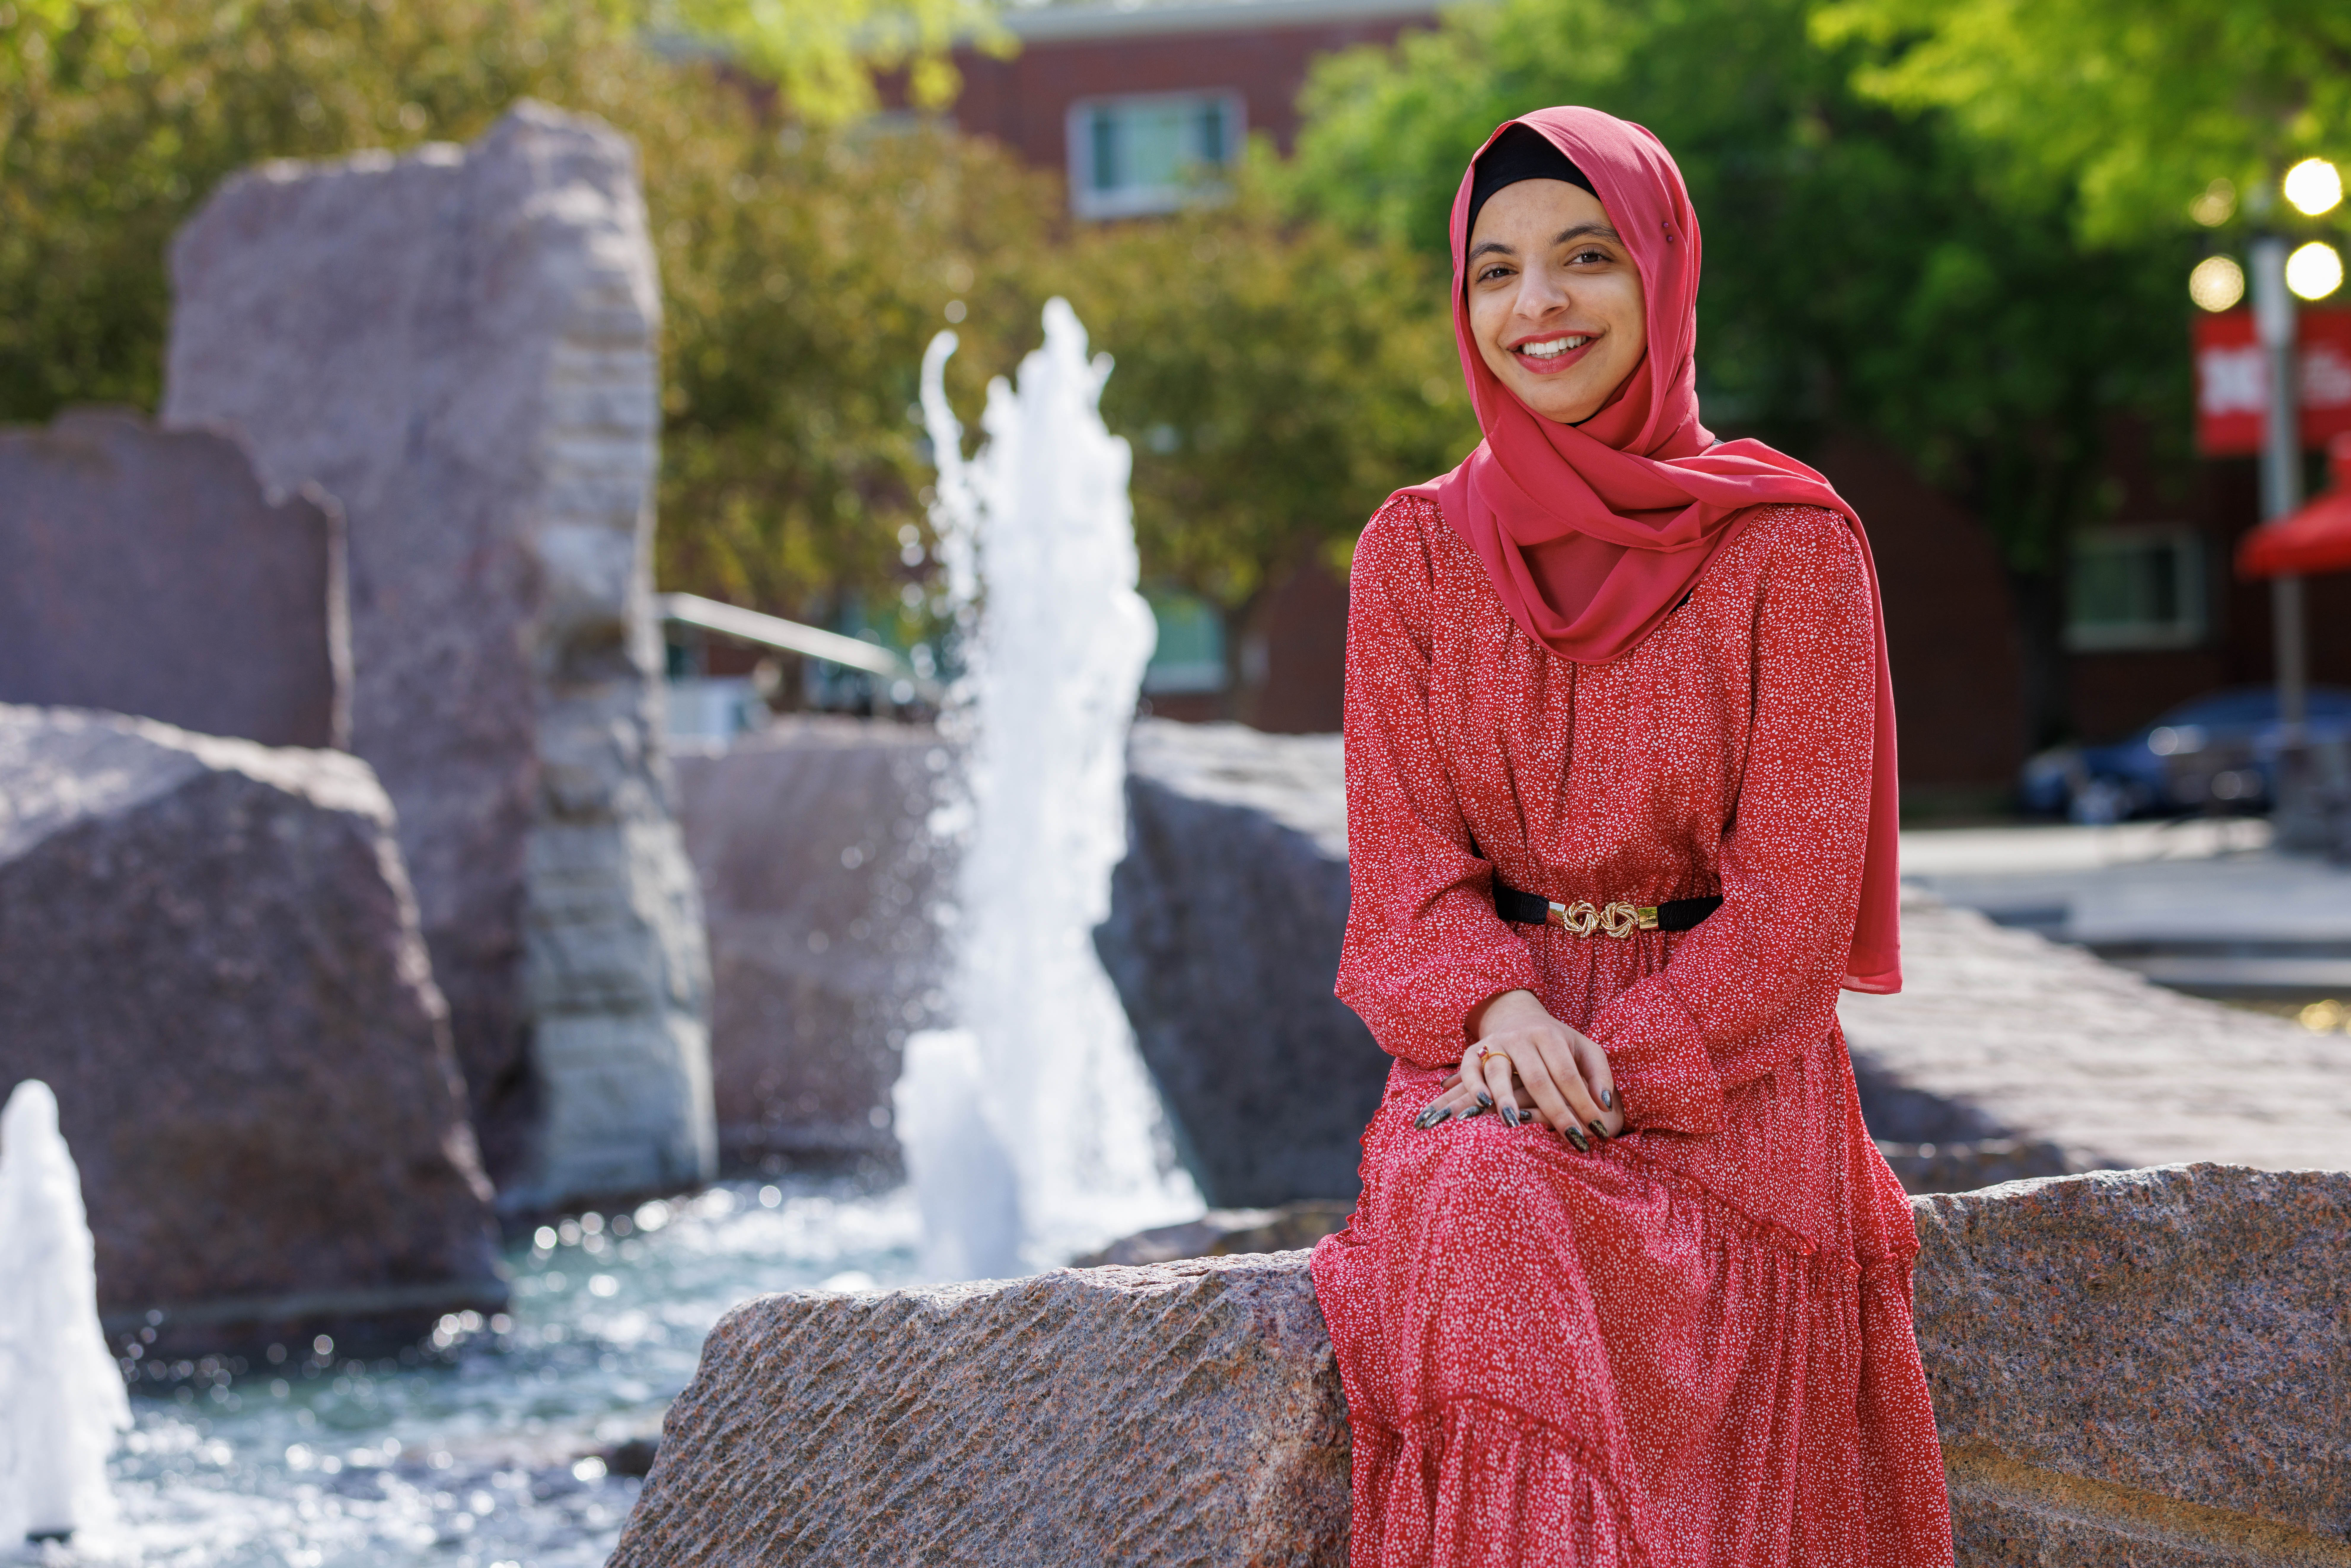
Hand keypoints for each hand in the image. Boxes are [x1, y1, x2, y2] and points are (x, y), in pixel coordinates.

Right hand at [1413, 990, 1625, 1150]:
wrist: (1518, 1018)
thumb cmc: (1557, 1043)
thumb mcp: (1585, 1050)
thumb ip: (1599, 1074)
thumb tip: (1605, 1105)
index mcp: (1550, 1036)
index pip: (1568, 1074)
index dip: (1583, 1103)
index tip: (1598, 1130)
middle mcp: (1521, 1037)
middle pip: (1537, 1078)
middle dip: (1555, 1111)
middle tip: (1570, 1138)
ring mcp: (1495, 1044)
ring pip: (1498, 1072)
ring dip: (1505, 1099)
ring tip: (1514, 1123)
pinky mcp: (1473, 1052)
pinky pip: (1469, 1070)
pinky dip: (1473, 1086)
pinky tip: (1482, 1104)